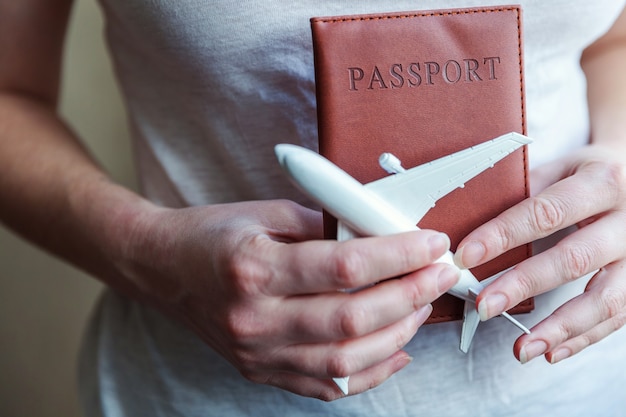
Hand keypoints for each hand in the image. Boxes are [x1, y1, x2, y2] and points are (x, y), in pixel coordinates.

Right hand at [120, 199, 459, 399]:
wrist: (161, 269)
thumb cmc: (211, 234)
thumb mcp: (265, 213)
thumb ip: (324, 223)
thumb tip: (381, 233)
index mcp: (253, 268)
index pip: (344, 266)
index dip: (398, 255)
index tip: (431, 243)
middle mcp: (255, 318)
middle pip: (351, 318)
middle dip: (410, 295)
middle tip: (440, 275)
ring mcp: (257, 354)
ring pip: (346, 359)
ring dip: (397, 334)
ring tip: (422, 307)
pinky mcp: (261, 372)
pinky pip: (327, 387)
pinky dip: (370, 373)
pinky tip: (396, 350)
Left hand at [454, 144, 625, 364]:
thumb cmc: (590, 175)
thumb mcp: (562, 168)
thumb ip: (525, 193)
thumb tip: (468, 221)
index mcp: (600, 182)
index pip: (545, 212)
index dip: (503, 235)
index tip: (466, 256)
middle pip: (572, 259)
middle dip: (523, 285)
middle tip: (484, 306)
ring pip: (604, 299)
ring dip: (558, 328)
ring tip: (521, 348)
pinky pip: (617, 317)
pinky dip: (582, 338)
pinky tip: (551, 351)